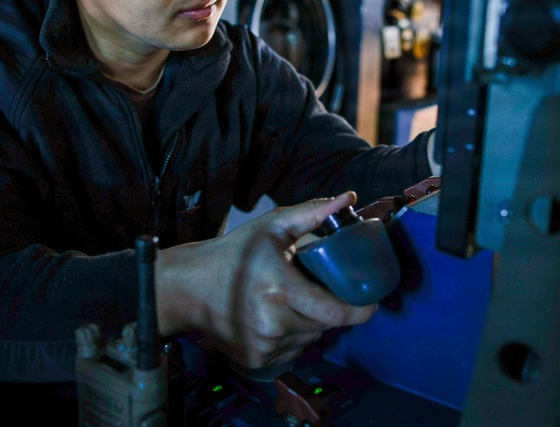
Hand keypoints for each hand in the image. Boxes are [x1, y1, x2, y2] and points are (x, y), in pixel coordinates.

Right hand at [155, 192, 377, 370]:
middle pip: (325, 324)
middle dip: (328, 307)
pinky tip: (276, 317)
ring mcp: (264, 346)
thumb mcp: (273, 226)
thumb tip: (350, 198)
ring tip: (290, 300)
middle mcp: (273, 322)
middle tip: (314, 287)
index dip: (360, 308)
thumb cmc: (234, 253)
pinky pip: (293, 352)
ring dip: (310, 322)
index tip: (369, 299)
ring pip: (310, 339)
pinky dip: (292, 336)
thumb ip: (313, 213)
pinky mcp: (256, 361)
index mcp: (280, 289)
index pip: (337, 312)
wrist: (189, 288)